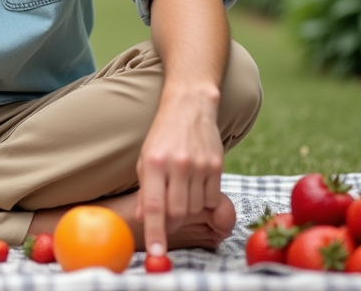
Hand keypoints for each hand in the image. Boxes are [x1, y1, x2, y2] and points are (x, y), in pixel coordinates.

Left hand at [134, 89, 222, 255]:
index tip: (156, 252)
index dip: (156, 232)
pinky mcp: (216, 165)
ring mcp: (199, 165)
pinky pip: (211, 198)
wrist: (189, 106)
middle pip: (177, 212)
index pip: (155, 206)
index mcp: (154, 162)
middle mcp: (177, 164)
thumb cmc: (162, 136)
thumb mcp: (145, 159)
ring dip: (187, 210)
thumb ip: (146, 191)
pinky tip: (196, 187)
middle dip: (171, 224)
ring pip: (195, 208)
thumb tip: (144, 219)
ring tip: (181, 192)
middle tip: (166, 221)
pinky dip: (204, 201)